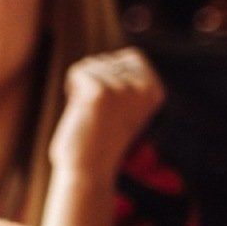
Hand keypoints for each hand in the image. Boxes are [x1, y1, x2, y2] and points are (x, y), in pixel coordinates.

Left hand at [49, 48, 163, 179]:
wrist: (88, 169)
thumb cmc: (101, 139)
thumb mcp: (126, 107)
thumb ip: (129, 82)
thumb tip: (125, 55)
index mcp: (155, 91)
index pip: (130, 57)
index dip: (110, 75)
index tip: (110, 103)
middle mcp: (144, 88)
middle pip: (107, 59)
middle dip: (94, 81)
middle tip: (97, 112)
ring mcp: (123, 88)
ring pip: (90, 65)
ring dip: (81, 87)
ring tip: (89, 113)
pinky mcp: (100, 92)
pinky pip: (77, 71)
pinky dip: (71, 88)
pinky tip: (79, 110)